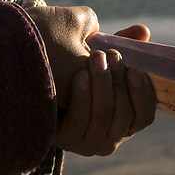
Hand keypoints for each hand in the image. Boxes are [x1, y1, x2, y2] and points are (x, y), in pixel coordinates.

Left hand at [26, 5, 156, 156]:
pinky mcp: (64, 141)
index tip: (134, 69)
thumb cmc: (70, 71)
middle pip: (124, 113)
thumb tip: (142, 30)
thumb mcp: (99, 58)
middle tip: (109, 55)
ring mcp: (87, 143)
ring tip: (95, 59)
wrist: (29, 85)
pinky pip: (80, 122)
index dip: (143, 94)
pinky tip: (79, 76)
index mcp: (123, 122)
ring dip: (102, 84)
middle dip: (118, 80)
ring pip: (104, 116)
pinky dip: (83, 97)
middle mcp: (108, 139)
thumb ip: (122, 44)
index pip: (144, 116)